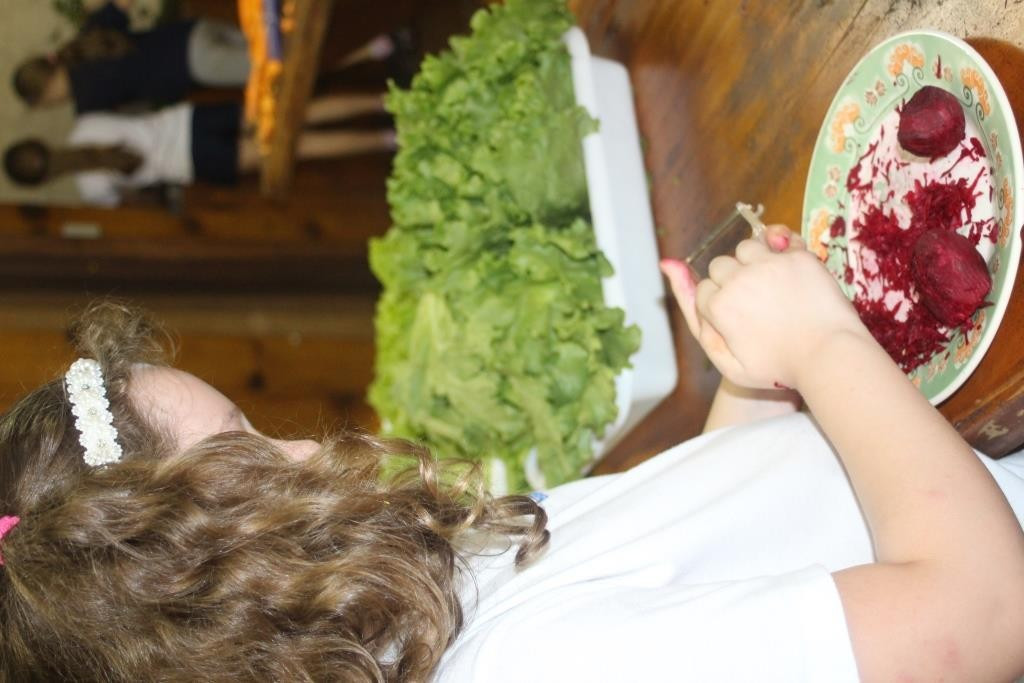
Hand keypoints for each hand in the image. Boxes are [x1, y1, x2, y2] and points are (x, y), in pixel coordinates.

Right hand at [661, 224, 868, 390]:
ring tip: (771, 286)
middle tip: (757, 306)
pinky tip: (788, 272)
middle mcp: (738, 279)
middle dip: (733, 281)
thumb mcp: (725, 358)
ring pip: (746, 248)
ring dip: (753, 262)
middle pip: (720, 265)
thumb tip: (667, 262)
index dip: (720, 306)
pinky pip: (778, 238)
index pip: (703, 290)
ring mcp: (769, 265)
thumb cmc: (777, 366)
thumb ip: (692, 312)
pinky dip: (780, 250)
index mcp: (718, 305)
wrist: (829, 357)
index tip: (742, 322)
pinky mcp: (797, 256)